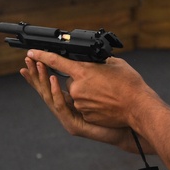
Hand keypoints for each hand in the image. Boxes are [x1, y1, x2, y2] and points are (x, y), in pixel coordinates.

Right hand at [20, 55, 134, 147]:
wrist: (130, 123)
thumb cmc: (120, 103)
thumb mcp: (104, 80)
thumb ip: (93, 71)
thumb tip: (86, 54)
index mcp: (70, 99)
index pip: (49, 84)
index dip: (38, 72)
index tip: (30, 58)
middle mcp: (66, 109)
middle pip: (44, 89)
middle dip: (35, 73)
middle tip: (28, 59)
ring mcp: (68, 117)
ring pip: (49, 97)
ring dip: (42, 79)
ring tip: (39, 65)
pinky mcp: (73, 125)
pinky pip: (61, 106)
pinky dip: (56, 92)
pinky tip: (53, 79)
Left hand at [24, 50, 158, 128]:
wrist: (138, 108)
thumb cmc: (129, 85)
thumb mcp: (114, 64)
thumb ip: (98, 62)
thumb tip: (93, 61)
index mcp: (82, 72)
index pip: (56, 61)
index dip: (42, 56)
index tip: (31, 53)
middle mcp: (77, 88)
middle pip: (69, 80)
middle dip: (79, 79)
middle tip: (96, 80)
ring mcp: (80, 104)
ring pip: (76, 94)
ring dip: (87, 92)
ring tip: (105, 92)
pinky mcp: (85, 116)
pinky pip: (83, 106)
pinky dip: (91, 104)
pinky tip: (105, 102)